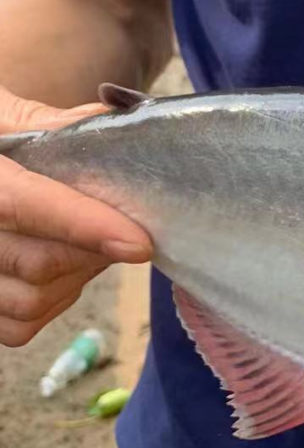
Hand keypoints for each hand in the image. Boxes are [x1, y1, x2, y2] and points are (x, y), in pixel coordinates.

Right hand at [0, 87, 151, 346]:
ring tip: (89, 243)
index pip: (22, 205)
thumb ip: (46, 122)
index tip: (138, 243)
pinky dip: (54, 301)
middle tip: (123, 226)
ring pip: (32, 300)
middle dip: (93, 248)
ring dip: (77, 276)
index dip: (82, 225)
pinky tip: (61, 270)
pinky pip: (21, 325)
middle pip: (38, 261)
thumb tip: (111, 123)